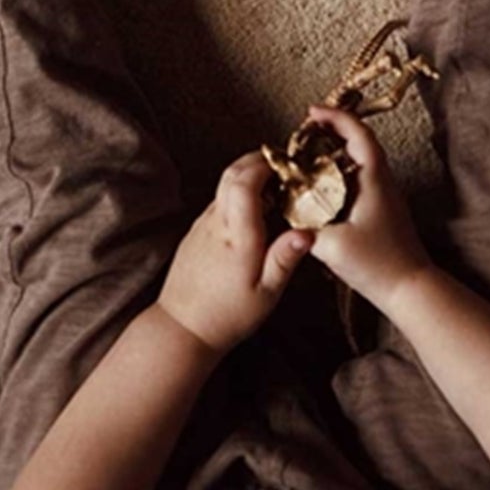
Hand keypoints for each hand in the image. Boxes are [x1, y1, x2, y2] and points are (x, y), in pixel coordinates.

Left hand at [157, 152, 312, 355]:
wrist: (181, 329)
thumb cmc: (227, 316)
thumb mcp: (265, 294)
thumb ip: (285, 259)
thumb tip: (307, 233)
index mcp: (237, 236)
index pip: (244, 182)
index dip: (264, 165)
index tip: (285, 164)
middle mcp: (216, 223)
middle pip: (232, 173)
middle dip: (257, 160)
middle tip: (282, 165)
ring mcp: (202, 225)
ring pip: (223, 185)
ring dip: (247, 175)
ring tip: (273, 186)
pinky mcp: (196, 232)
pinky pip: (218, 201)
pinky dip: (237, 193)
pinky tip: (252, 210)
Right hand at [305, 106, 431, 315]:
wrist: (410, 288)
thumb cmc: (378, 265)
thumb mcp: (332, 247)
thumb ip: (304, 228)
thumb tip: (284, 215)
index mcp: (374, 178)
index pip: (358, 133)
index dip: (335, 116)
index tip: (312, 112)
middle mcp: (382, 179)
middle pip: (360, 139)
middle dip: (334, 128)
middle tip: (307, 128)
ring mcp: (384, 193)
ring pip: (361, 158)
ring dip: (337, 148)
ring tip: (310, 151)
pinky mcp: (381, 208)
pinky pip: (359, 176)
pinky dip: (340, 168)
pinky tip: (322, 182)